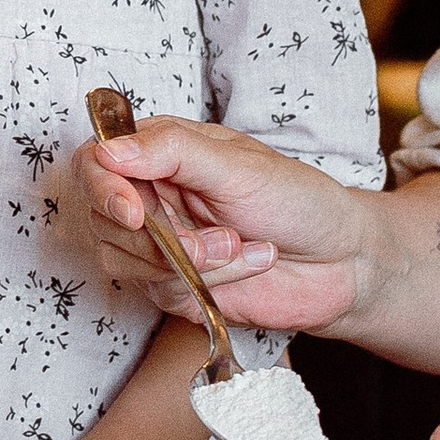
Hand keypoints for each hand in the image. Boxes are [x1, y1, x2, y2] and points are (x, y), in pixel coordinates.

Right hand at [75, 119, 377, 337]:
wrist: (343, 263)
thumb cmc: (298, 200)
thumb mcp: (239, 165)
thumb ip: (172, 151)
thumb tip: (110, 149)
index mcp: (163, 151)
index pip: (96, 161)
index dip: (104, 187)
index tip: (134, 212)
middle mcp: (153, 195)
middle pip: (103, 216)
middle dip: (160, 234)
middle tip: (219, 235)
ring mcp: (160, 243)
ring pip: (125, 258)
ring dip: (190, 259)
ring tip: (241, 245)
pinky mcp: (173, 286)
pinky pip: (159, 289)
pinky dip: (209, 281)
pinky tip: (249, 264)